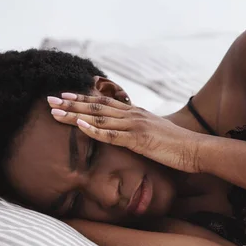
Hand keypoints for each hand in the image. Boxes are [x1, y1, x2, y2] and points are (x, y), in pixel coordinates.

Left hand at [47, 93, 204, 172]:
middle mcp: (133, 115)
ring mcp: (135, 126)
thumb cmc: (177, 146)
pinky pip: (112, 135)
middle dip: (71, 103)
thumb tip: (128, 134)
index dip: (83, 98)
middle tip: (50, 100)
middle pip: (97, 106)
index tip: (65, 96)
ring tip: (55, 113)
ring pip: (99, 118)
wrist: (195, 149)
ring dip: (75, 115)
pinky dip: (94, 130)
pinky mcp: (139, 140)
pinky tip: (80, 126)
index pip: (104, 102)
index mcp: (136, 113)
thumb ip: (139, 131)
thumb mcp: (154, 134)